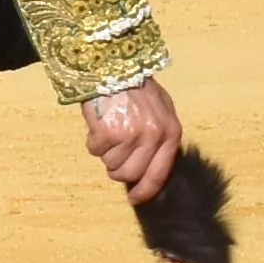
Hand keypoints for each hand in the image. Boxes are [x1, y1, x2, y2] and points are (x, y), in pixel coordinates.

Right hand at [83, 78, 182, 200]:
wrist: (113, 64)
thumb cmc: (136, 86)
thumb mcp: (160, 109)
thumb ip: (159, 136)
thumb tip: (150, 167)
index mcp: (170, 133)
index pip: (159, 174)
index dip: (145, 190)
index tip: (135, 198)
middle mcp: (153, 137)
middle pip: (130, 174)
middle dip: (118, 169)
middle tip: (113, 153)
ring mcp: (131, 135)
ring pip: (111, 164)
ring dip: (106, 151)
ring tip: (108, 129)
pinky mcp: (109, 132)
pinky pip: (95, 151)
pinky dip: (93, 140)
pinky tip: (98, 123)